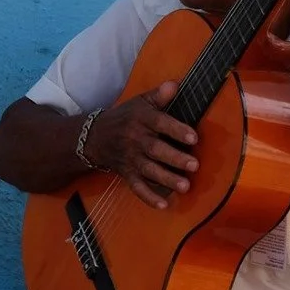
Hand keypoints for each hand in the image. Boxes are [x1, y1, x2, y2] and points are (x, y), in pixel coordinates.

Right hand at [86, 81, 200, 208]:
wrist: (95, 137)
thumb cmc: (125, 117)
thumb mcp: (139, 102)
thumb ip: (158, 95)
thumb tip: (175, 84)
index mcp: (140, 120)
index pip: (160, 124)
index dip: (177, 130)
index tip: (194, 138)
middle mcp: (135, 140)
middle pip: (155, 150)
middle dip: (175, 158)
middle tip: (194, 165)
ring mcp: (131, 159)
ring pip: (149, 170)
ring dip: (167, 179)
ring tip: (185, 186)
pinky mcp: (127, 174)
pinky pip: (137, 188)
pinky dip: (149, 198)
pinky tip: (164, 205)